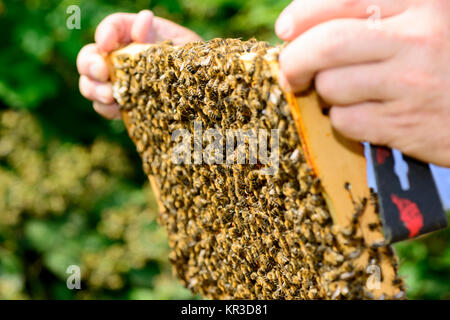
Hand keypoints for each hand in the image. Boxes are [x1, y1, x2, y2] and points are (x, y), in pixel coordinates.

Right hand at [77, 10, 201, 118]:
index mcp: (135, 35)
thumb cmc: (193, 62)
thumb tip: (144, 20)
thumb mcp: (183, 44)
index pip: (112, 27)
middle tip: (103, 73)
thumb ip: (160, 34)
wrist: (204, 89)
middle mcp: (121, 56)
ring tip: (111, 96)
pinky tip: (119, 109)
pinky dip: (106, 109)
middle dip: (90, 64)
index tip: (106, 44)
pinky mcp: (123, 103)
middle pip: (90, 56)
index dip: (104, 33)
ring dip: (94, 89)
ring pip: (90, 83)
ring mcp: (119, 81)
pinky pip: (104, 107)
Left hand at [275, 0, 449, 166]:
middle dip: (294, 59)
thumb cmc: (441, 60)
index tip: (285, 29)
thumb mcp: (421, 20)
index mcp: (423, 1)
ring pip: (331, 85)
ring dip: (325, 91)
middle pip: (328, 45)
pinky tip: (362, 113)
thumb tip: (301, 23)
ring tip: (345, 91)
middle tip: (290, 70)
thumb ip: (372, 13)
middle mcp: (418, 38)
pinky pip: (345, 120)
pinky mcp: (404, 124)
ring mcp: (411, 84)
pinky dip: (341, 119)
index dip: (303, 14)